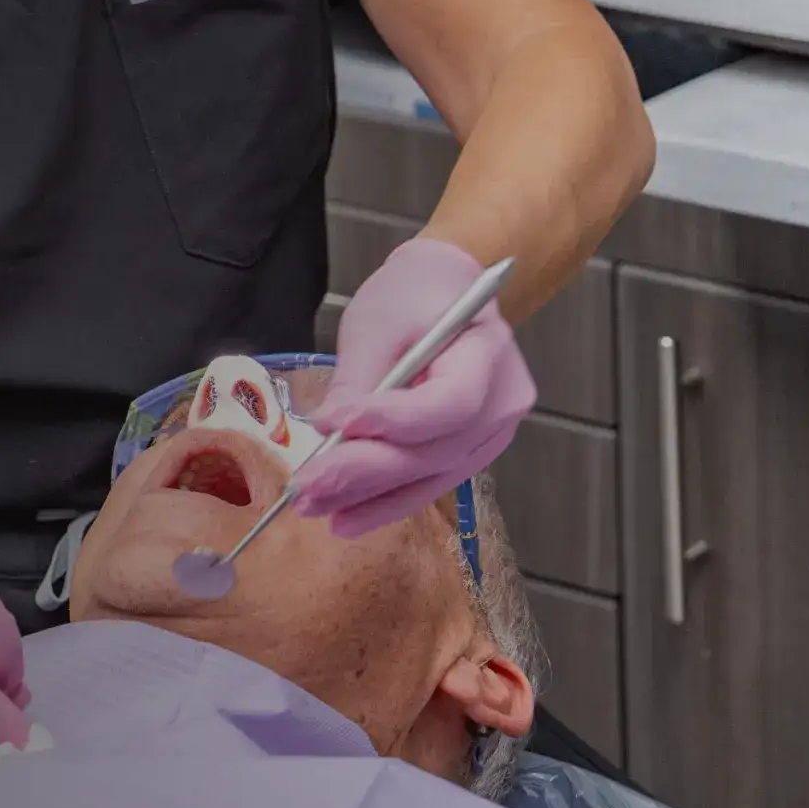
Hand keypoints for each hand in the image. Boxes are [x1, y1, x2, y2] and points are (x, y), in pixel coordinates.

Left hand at [299, 234, 536, 538]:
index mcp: (488, 356)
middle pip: (434, 451)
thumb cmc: (413, 296)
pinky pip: (428, 481)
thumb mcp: (377, 324)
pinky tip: (345, 516)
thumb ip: (358, 381)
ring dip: (368, 498)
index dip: (394, 420)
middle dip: (365, 472)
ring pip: (428, 476)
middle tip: (307, 487)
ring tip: (314, 507)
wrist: (446, 291)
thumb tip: (329, 433)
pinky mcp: (468, 452)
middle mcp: (502, 406)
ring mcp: (489, 435)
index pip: (450, 403)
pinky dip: (386, 500)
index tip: (336, 422)